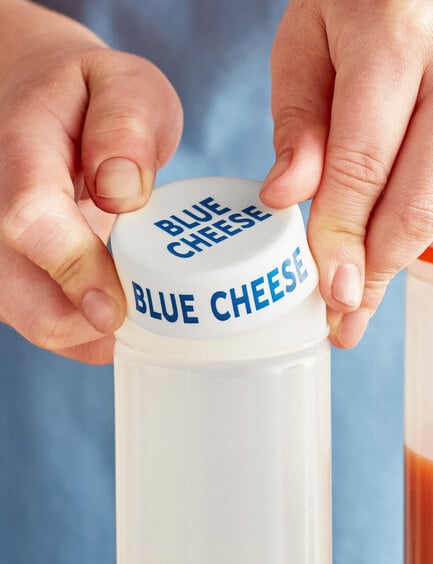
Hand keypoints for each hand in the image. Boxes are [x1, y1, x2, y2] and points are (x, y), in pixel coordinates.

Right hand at [0, 1, 181, 363]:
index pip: (28, 219)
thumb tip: (121, 190)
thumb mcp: (128, 87)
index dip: (73, 270)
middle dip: (81, 326)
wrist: (46, 101)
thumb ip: (126, 126)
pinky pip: (43, 317)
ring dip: (86, 336)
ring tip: (143, 317)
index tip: (116, 310)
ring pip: (28, 316)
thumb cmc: (93, 97)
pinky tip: (123, 316)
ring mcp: (1, 241)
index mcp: (20, 148)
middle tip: (146, 323)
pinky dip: (85, 333)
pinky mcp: (17, 266)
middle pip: (16, 292)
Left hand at [261, 0, 432, 347]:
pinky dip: (429, 220)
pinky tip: (397, 230)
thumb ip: (298, 120)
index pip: (363, 164)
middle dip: (378, 268)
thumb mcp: (310, 38)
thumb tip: (285, 198)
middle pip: (422, 199)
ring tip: (364, 287)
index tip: (328, 296)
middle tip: (347, 316)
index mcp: (398, 31)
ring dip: (403, 254)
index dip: (343, 239)